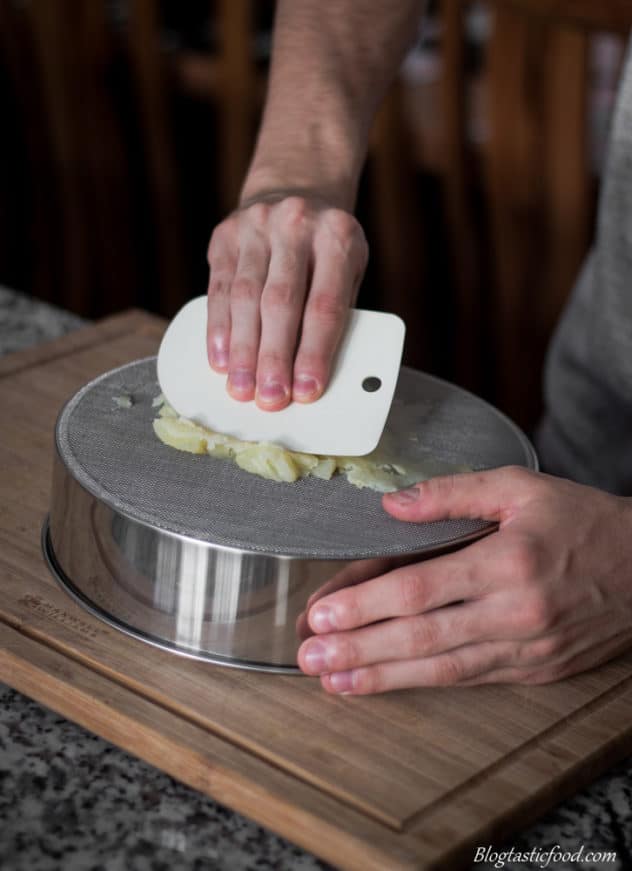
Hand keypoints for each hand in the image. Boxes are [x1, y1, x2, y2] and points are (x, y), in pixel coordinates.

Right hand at [206, 194, 367, 410]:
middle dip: (273, 357)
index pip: (325, 304)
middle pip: (280, 302)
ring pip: (244, 298)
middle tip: (269, 399)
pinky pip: (219, 288)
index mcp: (338, 237)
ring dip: (242, 350)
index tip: (306, 390)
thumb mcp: (348, 269)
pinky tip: (220, 360)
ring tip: (242, 389)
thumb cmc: (326, 248)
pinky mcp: (225, 235)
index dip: (314, 352)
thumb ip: (335, 312)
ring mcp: (256, 226)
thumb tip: (311, 375)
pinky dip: (218, 329)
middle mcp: (296, 226)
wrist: (296, 188)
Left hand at [297, 466, 631, 692]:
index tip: (322, 613)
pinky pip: (468, 678)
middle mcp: (514, 612)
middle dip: (359, 649)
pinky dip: (422, 683)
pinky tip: (387, 682)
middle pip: (421, 636)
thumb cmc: (583, 522)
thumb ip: (452, 493)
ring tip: (333, 681)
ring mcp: (524, 647)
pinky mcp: (531, 668)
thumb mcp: (520, 488)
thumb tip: (392, 505)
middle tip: (309, 658)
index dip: (366, 603)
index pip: (420, 587)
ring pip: (440, 668)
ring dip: (381, 676)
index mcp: (508, 561)